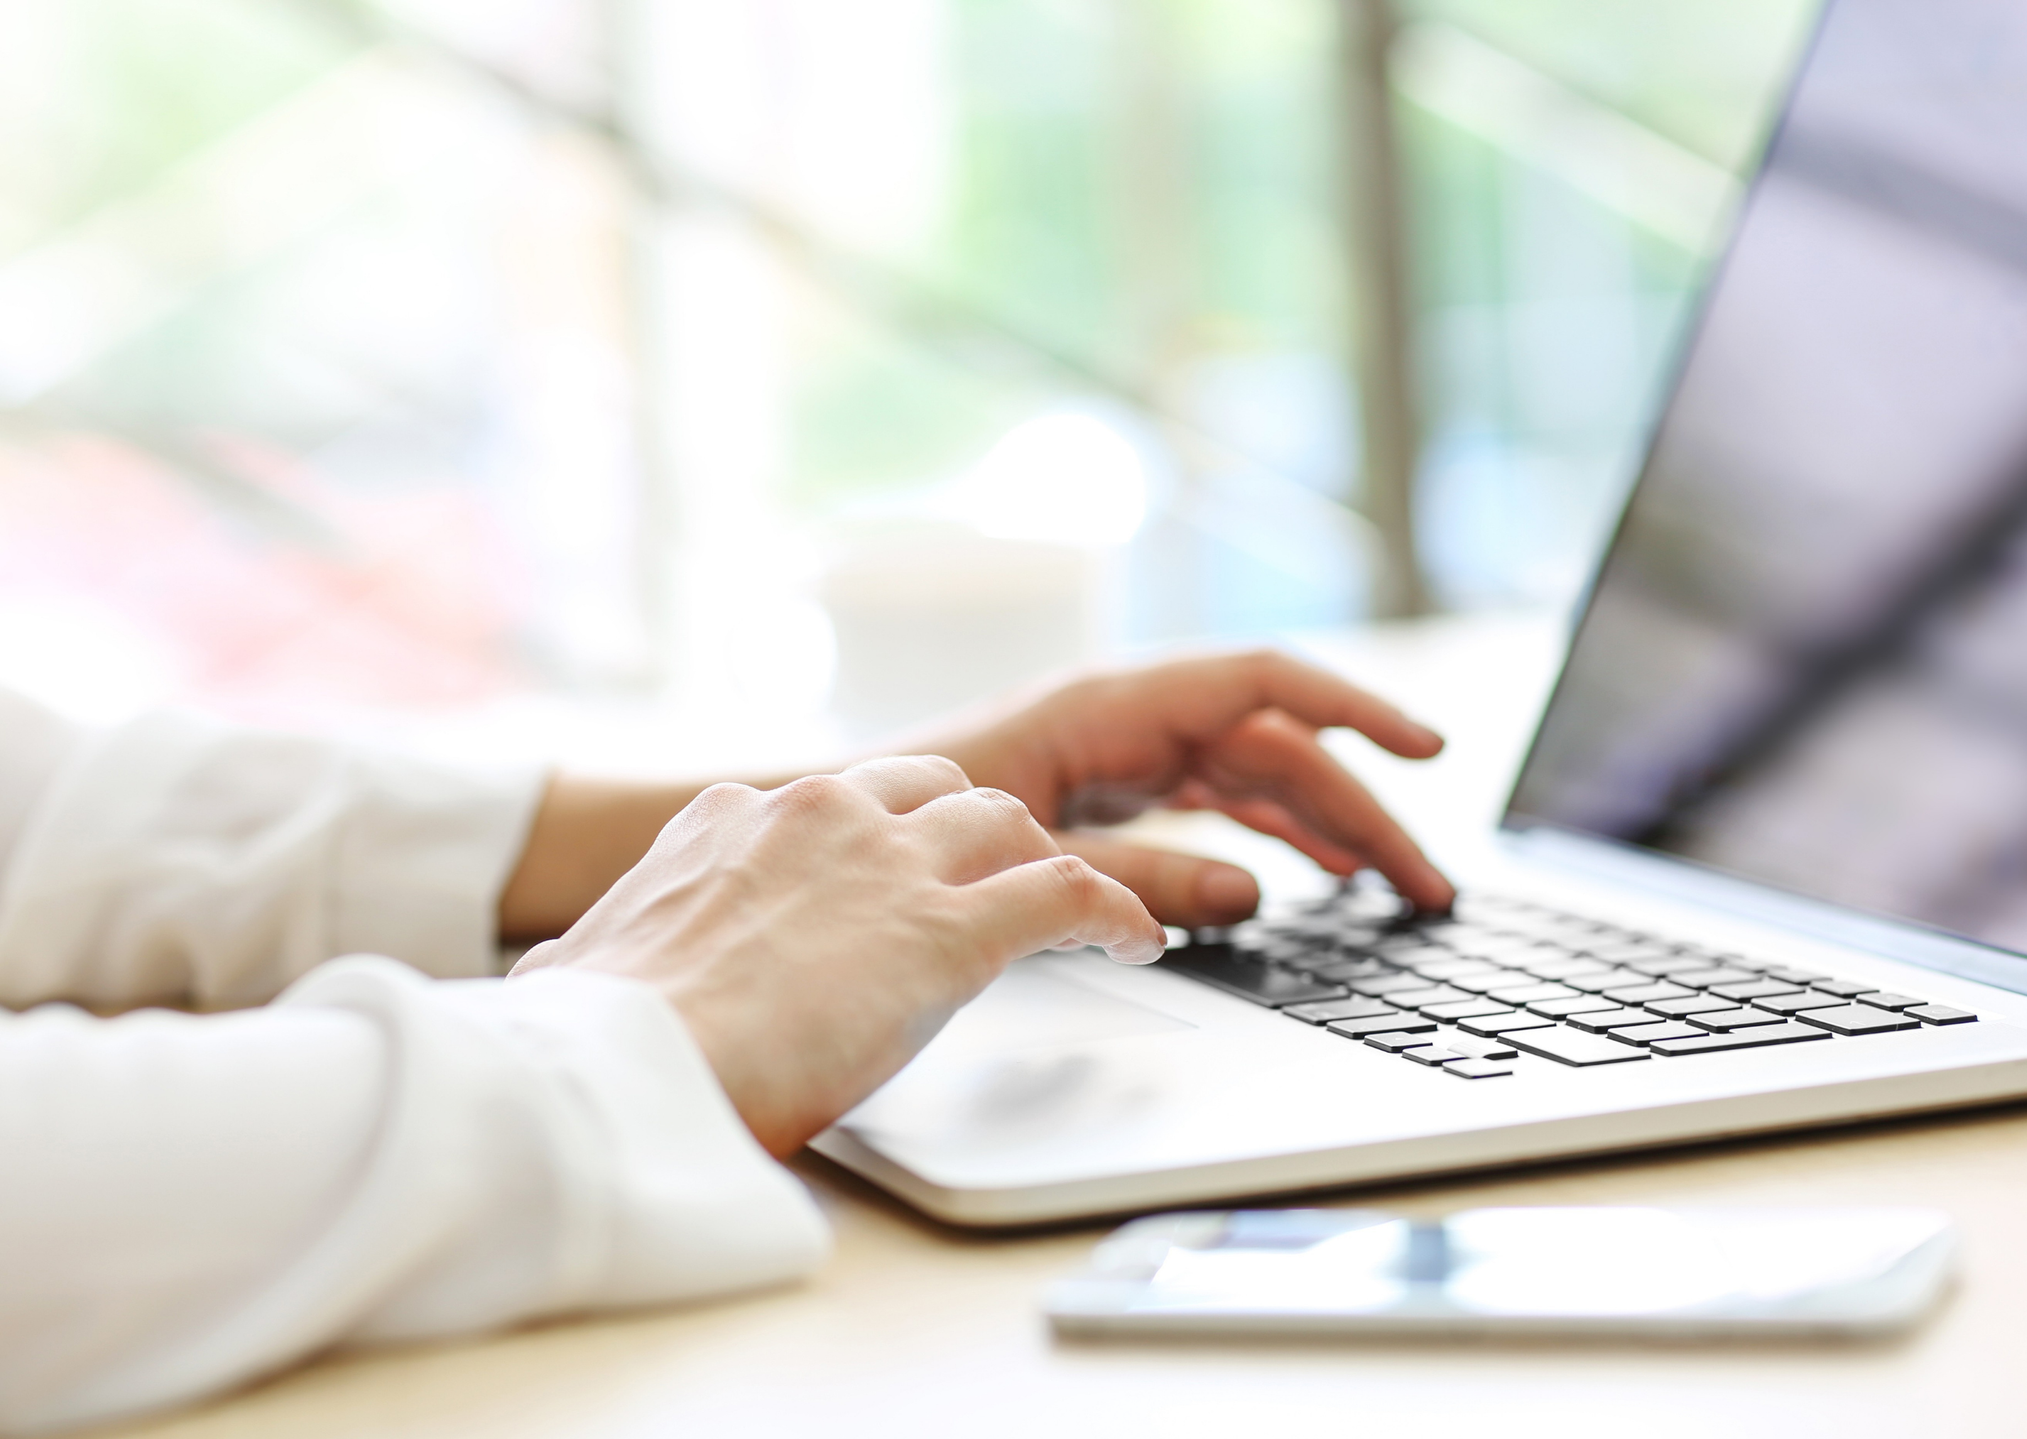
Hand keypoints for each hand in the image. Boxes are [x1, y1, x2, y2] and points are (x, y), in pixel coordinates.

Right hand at [508, 756, 1163, 1155]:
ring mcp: (889, 864)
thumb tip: (543, 982)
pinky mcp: (950, 929)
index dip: (879, 842)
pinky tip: (1137, 940)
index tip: (894, 880)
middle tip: (997, 885)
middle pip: (937, 790)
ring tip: (1077, 914)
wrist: (614, 1071)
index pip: (834, 803)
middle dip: (975, 834)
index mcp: (730, 821)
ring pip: (1011, 824)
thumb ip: (591, 959)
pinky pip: (1069, 893)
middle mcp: (818, 815)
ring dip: (1047, 866)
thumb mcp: (574, 971)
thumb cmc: (587, 1042)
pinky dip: (1115, 912)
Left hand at [908, 650, 1452, 926]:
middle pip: (1274, 749)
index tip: (1426, 749)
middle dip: (1358, 808)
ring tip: (1393, 888)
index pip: (1260, 686)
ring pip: (1252, 779)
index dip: (1351, 710)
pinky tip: (1314, 873)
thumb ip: (1136, 875)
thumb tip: (1252, 890)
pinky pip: (1214, 804)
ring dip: (1325, 827)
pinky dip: (1269, 834)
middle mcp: (1126, 721)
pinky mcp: (1110, 793)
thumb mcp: (1027, 856)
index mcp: (1108, 707)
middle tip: (1427, 886)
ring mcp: (1122, 756)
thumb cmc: (908, 825)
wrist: (831, 835)